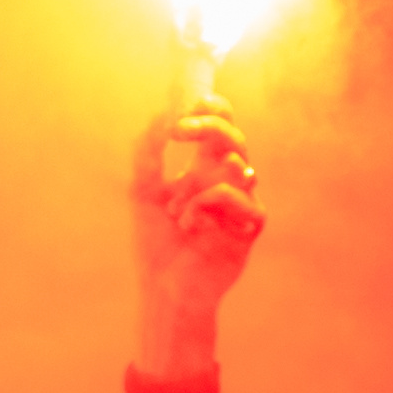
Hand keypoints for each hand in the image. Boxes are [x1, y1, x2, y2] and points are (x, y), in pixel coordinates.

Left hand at [132, 114, 264, 380]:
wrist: (164, 289)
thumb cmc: (156, 244)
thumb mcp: (142, 192)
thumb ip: (146, 153)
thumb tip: (158, 114)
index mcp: (205, 170)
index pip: (220, 127)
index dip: (213, 108)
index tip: (190, 103)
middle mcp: (227, 182)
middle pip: (234, 137)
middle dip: (209, 125)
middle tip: (178, 129)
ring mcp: (241, 203)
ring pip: (236, 164)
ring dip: (194, 185)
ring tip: (175, 214)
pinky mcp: (250, 226)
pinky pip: (237, 195)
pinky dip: (206, 204)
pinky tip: (190, 226)